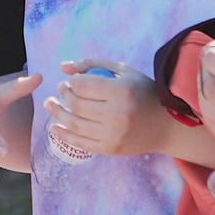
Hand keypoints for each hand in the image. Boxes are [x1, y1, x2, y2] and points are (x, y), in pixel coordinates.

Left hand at [44, 60, 165, 159]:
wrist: (164, 125)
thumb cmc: (142, 92)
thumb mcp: (123, 72)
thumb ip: (92, 65)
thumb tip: (63, 67)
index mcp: (122, 91)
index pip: (82, 85)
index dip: (72, 81)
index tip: (72, 81)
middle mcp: (117, 114)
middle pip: (76, 104)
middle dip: (63, 95)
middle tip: (61, 89)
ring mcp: (113, 135)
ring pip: (74, 124)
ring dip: (57, 113)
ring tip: (50, 104)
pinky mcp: (110, 149)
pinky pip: (80, 143)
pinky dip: (64, 135)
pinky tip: (55, 127)